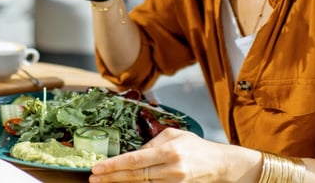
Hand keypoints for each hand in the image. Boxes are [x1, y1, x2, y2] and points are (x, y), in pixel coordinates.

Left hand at [90, 129, 260, 181]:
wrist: (220, 165)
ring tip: (103, 182)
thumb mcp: (174, 135)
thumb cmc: (196, 147)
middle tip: (94, 177)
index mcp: (170, 151)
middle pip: (136, 176)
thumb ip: (152, 142)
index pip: (135, 159)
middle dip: (112, 177)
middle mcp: (172, 170)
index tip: (98, 167)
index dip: (114, 165)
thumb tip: (133, 152)